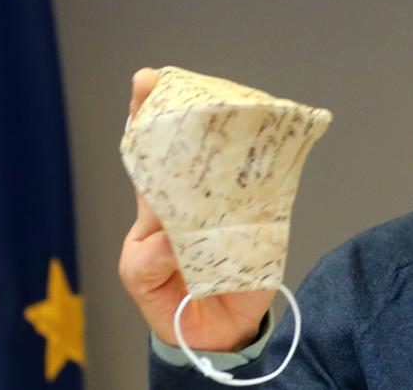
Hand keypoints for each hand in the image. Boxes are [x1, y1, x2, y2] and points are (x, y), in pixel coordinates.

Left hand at [117, 67, 274, 350]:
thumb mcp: (142, 278)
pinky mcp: (259, 217)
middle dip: (181, 109)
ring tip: (226, 102)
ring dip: (226, 131)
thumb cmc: (174, 299)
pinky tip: (270, 137)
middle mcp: (192, 197)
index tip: (146, 82)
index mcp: (158, 207)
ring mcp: (226, 204)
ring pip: (224, 161)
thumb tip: (170, 234)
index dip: (144, 117)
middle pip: (187, 145)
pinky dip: (268, 164)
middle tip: (177, 81)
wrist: (218, 332)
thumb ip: (146, 258)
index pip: (148, 154)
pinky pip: (263, 187)